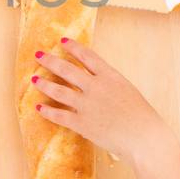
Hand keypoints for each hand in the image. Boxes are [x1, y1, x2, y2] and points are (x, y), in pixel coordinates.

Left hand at [31, 39, 174, 163]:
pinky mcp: (82, 124)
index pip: (88, 56)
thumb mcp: (128, 91)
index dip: (73, 47)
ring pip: (59, 91)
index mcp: (111, 77)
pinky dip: (47, 111)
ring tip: (34, 79)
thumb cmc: (142, 117)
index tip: (62, 41)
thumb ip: (111, 85)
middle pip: (67, 69)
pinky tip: (38, 107)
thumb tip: (97, 82)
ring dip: (44, 84)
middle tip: (38, 54)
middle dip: (51, 60)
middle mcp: (96, 87)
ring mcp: (87, 105)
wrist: (145, 137)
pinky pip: (59, 115)